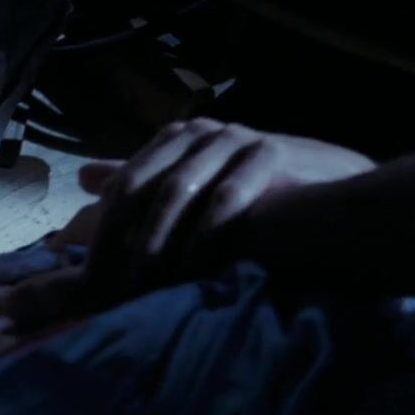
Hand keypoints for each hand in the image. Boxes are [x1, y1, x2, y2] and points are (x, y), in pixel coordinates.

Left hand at [11, 118, 373, 328]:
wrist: (330, 183)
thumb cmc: (259, 187)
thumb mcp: (195, 178)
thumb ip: (142, 176)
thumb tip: (84, 177)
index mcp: (177, 139)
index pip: (125, 183)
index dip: (104, 229)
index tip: (91, 273)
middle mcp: (200, 134)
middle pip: (144, 183)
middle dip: (123, 234)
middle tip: (108, 280)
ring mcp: (234, 140)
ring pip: (180, 189)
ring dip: (159, 236)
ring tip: (144, 277)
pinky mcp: (267, 154)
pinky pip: (227, 197)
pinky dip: (207, 234)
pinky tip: (196, 265)